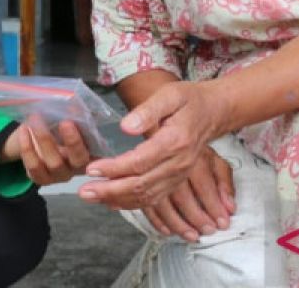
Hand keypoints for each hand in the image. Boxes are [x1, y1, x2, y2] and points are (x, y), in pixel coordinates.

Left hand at [2, 117, 91, 185]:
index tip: (72, 122)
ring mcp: (59, 176)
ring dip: (44, 139)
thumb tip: (74, 105)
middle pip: (77, 159)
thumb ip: (76, 115)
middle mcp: (78, 168)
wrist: (41, 140)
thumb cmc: (61, 128)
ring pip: (53, 163)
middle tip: (63, 121)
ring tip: (35, 119)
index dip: (86, 139)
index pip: (97, 152)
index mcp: (91, 153)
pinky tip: (24, 129)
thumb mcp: (71, 120)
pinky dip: (27, 148)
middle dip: (71, 141)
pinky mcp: (42, 179)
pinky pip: (33, 167)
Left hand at [79, 81, 226, 209]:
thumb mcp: (169, 94)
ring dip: (118, 200)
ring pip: (147, 196)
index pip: (140, 162)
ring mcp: (180, 175)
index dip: (114, 169)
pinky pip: (155, 198)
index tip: (91, 169)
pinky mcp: (178, 180)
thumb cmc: (189, 100)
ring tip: (93, 197)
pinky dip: (133, 203)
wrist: (215, 111)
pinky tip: (113, 201)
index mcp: (175, 141)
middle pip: (141, 185)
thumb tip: (125, 127)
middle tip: (84, 192)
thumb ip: (147, 110)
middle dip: (110, 190)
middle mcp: (179, 163)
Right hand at [141, 146, 235, 241]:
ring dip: (178, 223)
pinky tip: (167, 230)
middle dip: (196, 218)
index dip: (214, 207)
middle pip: (183, 197)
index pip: (204, 186)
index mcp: (192, 157)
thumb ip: (224, 182)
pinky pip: (146, 204)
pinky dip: (157, 220)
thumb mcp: (213, 159)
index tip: (222, 222)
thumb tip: (230, 207)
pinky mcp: (141, 182)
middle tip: (207, 231)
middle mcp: (173, 166)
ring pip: (164, 203)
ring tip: (191, 235)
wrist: (162, 129)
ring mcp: (154, 174)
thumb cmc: (189, 146)